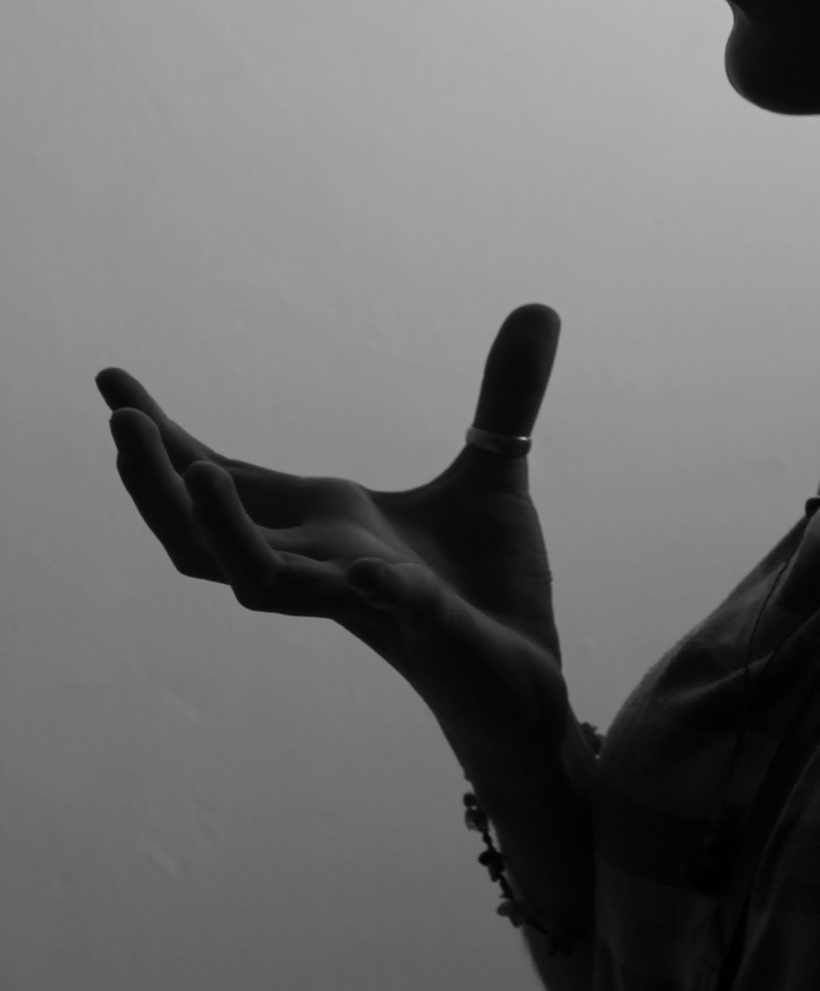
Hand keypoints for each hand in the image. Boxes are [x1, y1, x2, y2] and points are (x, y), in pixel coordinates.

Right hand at [99, 305, 574, 770]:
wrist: (530, 683)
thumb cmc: (490, 588)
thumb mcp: (497, 474)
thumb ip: (505, 398)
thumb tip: (538, 308)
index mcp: (328, 525)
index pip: (225, 479)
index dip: (167, 439)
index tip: (111, 384)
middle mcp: (326, 567)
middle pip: (206, 536)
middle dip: (158, 483)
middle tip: (118, 422)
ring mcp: (371, 606)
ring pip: (264, 584)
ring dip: (224, 534)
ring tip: (197, 476)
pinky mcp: (432, 636)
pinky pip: (399, 608)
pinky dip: (386, 586)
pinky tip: (380, 568)